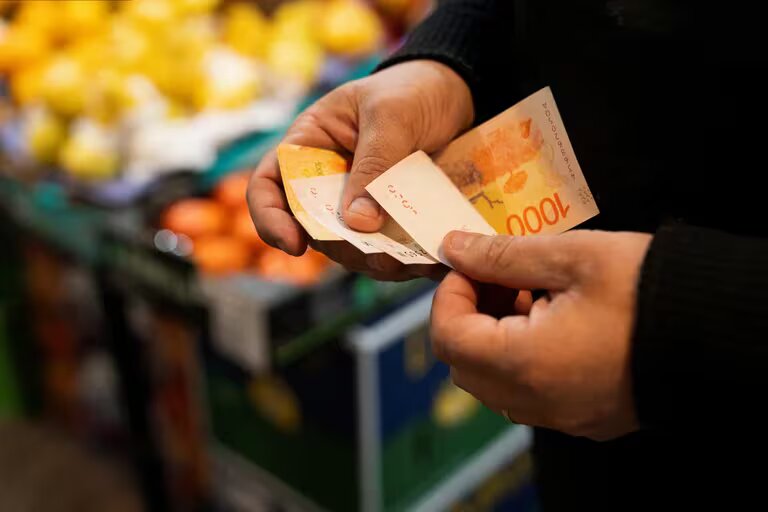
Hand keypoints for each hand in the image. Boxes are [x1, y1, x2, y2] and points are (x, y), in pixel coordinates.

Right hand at [247, 60, 473, 280]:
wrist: (455, 94)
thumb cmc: (411, 90)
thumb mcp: (391, 116)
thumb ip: (374, 164)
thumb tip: (358, 222)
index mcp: (308, 143)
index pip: (268, 185)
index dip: (270, 217)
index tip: (294, 245)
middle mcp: (324, 178)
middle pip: (311, 226)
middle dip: (338, 247)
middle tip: (374, 255)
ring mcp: (355, 200)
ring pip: (348, 245)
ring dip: (370, 259)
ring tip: (402, 262)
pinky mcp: (386, 216)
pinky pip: (382, 246)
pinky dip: (398, 259)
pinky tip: (420, 260)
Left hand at [430, 230, 652, 439]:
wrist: (718, 332)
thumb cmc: (646, 290)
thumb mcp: (571, 258)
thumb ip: (502, 255)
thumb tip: (453, 248)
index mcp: (524, 363)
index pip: (448, 336)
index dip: (449, 294)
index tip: (471, 265)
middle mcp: (535, 401)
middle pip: (465, 364)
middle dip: (470, 314)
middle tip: (499, 276)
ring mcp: (560, 414)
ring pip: (494, 380)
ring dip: (495, 335)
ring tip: (531, 293)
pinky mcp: (582, 416)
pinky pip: (528, 392)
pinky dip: (521, 356)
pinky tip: (554, 319)